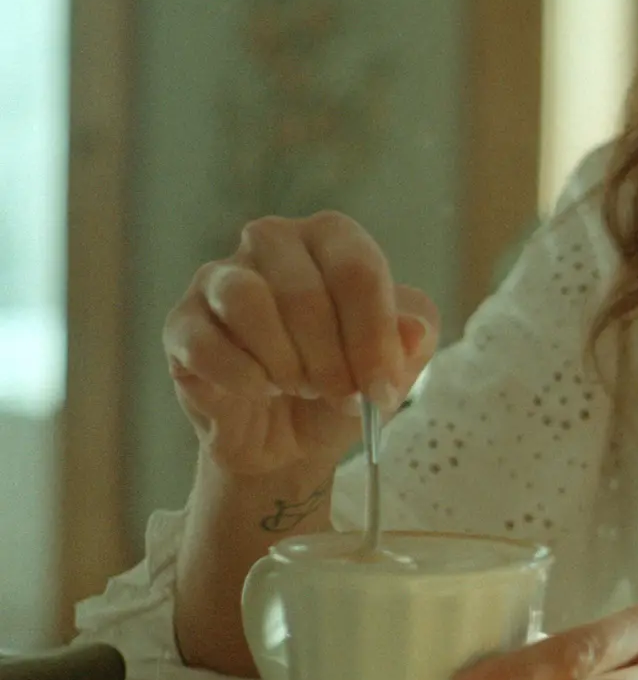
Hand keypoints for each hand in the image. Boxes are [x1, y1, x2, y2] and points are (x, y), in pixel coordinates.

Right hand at [163, 212, 438, 477]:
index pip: (356, 268)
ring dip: (284, 362)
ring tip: (299, 388)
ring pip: (246, 300)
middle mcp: (272, 242)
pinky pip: (204, 342)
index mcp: (331, 238)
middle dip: (331, 360)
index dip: (373, 336)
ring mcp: (219, 278)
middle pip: (304, 289)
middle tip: (341, 397)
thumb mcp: (394, 365)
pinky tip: (260, 392)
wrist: (289, 440)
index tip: (381, 389)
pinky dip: (241, 377)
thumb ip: (411, 339)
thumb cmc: (345, 386)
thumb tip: (413, 328)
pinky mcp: (182, 323)